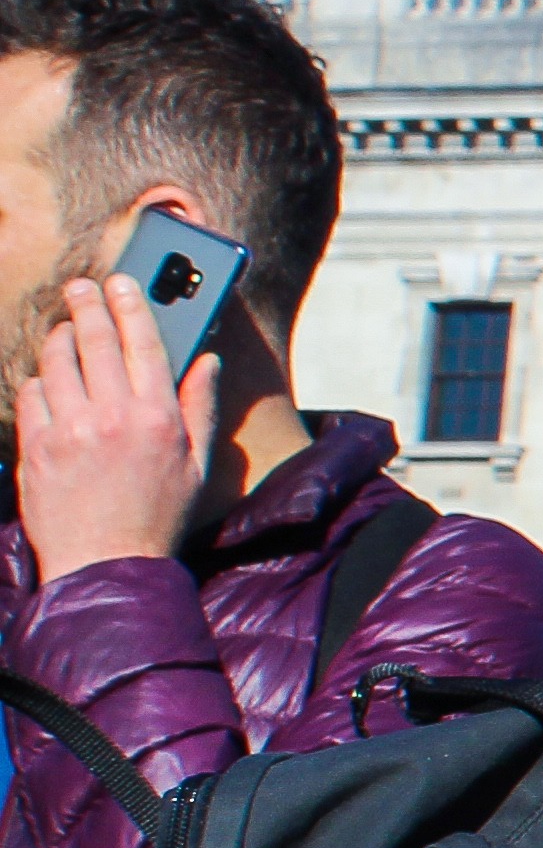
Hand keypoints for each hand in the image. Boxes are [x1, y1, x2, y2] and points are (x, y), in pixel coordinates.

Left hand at [14, 274, 215, 573]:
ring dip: (60, 339)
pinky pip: (32, 394)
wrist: (106, 565)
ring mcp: (69, 431)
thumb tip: (206, 360)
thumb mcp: (197, 464)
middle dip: (88, 304)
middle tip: (82, 287)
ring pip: (57, 361)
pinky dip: (40, 381)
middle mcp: (112, 417)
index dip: (132, 304)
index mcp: (158, 418)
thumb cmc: (158, 516)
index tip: (123, 282)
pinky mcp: (36, 448)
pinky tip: (50, 384)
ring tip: (65, 332)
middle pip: (96, 340)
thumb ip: (202, 406)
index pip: (144, 342)